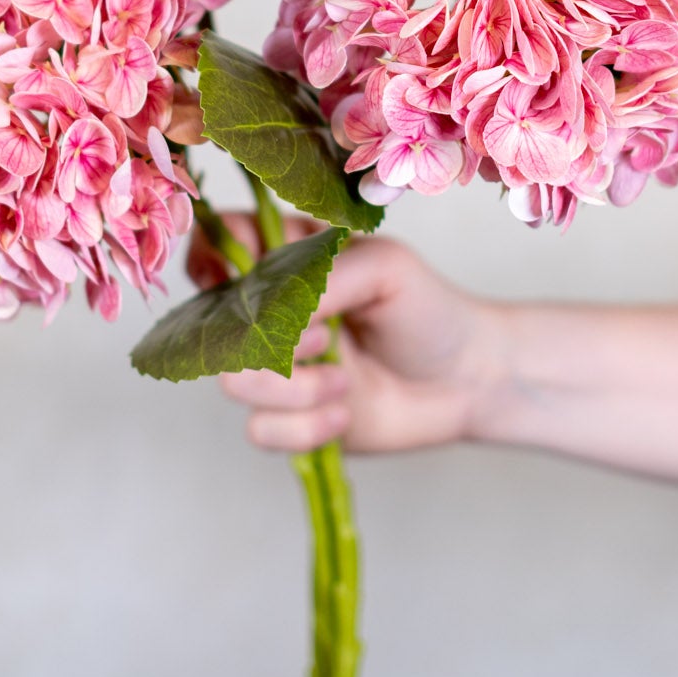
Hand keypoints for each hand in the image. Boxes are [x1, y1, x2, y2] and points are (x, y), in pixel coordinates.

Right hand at [189, 219, 503, 454]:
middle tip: (326, 338)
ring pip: (234, 383)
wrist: (468, 380)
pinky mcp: (292, 419)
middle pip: (216, 326)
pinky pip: (261, 431)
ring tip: (343, 383)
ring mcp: (279, 369)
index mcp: (288, 261)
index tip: (229, 279)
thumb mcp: (384, 268)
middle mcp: (272, 314)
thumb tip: (268, 309)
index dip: (208, 259)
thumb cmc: (428, 309)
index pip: (219, 245)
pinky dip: (304, 428)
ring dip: (293, 388)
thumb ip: (320, 277)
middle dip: (267, 340)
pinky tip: (344, 416)